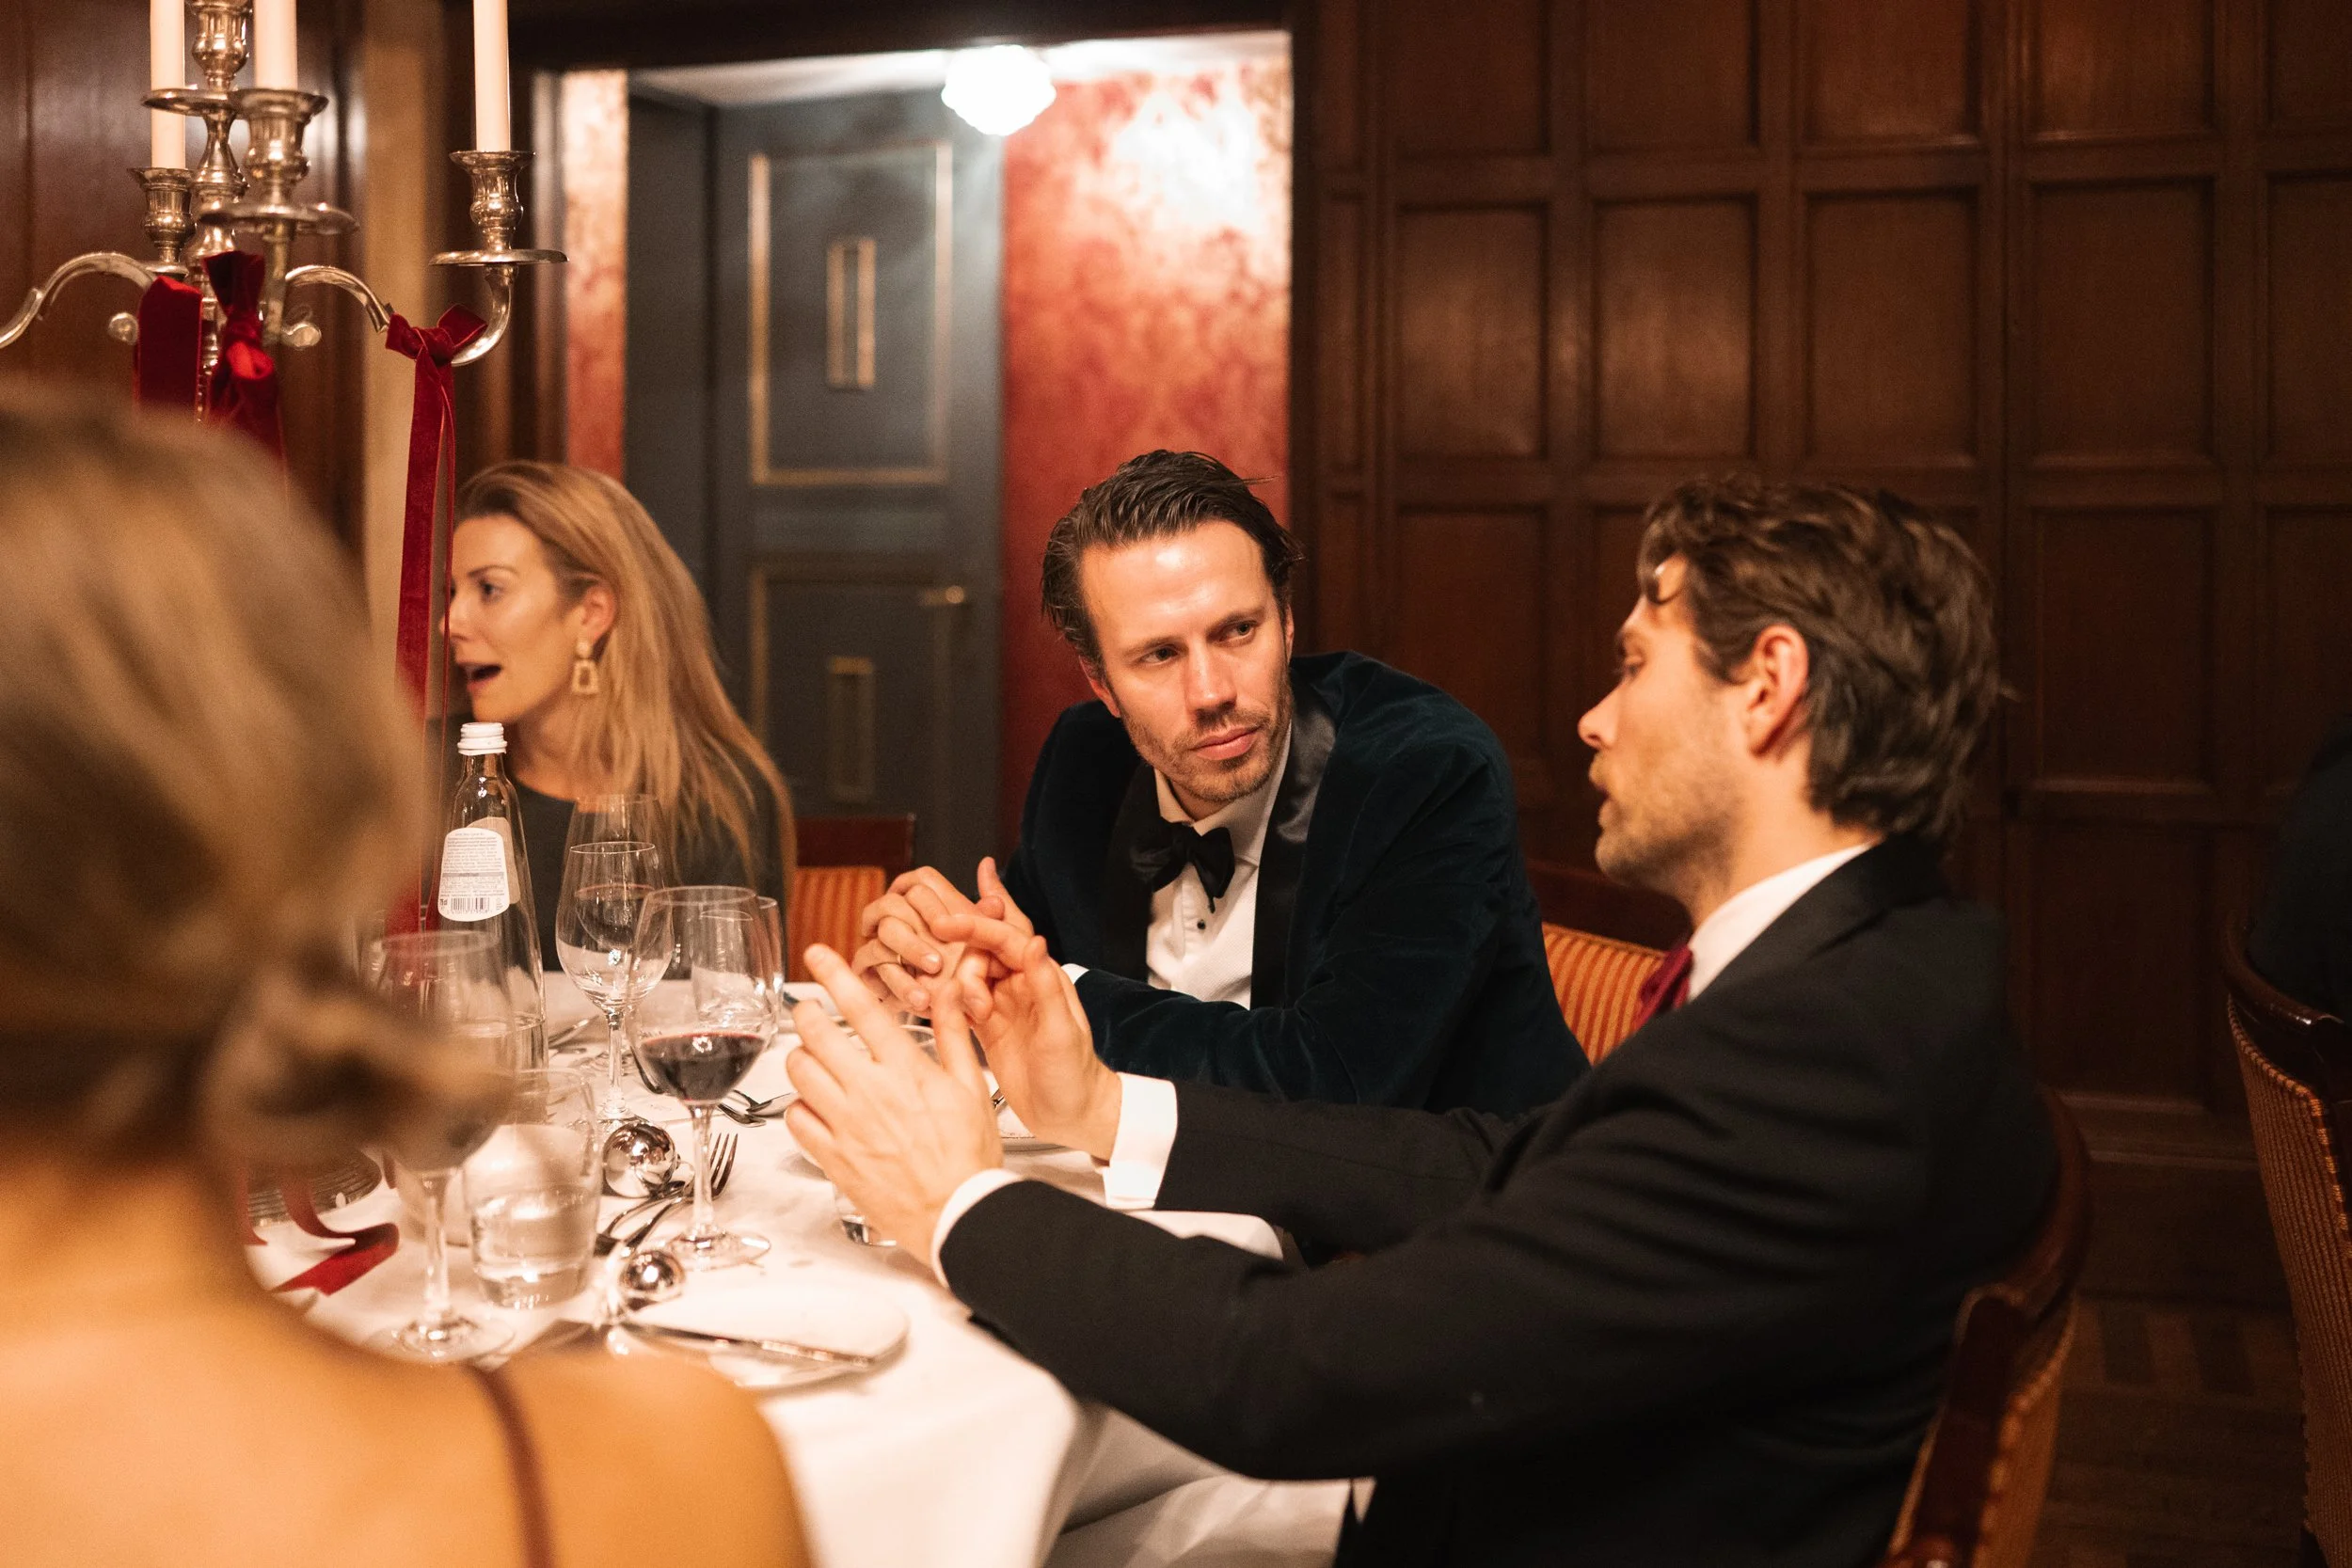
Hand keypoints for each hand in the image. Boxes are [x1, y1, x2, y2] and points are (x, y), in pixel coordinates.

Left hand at [785, 943, 1002, 1253]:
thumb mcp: (972, 1088)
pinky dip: (800, 1104)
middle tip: (811, 1010)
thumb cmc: (968, 1156)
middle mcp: (869, 1092)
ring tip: (815, 1058)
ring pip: (799, 1071)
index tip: (818, 955)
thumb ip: (953, 1036)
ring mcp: (846, 1125)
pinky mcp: (832, 1156)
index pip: (861, 1006)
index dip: (834, 973)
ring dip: (802, 1056)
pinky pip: (796, 1118)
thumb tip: (951, 993)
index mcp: (905, 1070)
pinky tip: (816, 1104)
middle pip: (815, 1033)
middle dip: (807, 1012)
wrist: (957, 1212)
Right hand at [850, 866, 1004, 1015]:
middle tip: (938, 964)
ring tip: (929, 992)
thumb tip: (988, 865)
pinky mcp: (868, 967)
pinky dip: (896, 984)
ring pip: (882, 934)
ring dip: (906, 960)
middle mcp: (902, 916)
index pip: (919, 881)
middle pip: (893, 904)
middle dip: (916, 938)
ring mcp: (882, 939)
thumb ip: (989, 912)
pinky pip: (868, 964)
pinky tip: (917, 1001)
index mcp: (932, 904)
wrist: (966, 1013)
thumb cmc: (983, 974)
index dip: (929, 901)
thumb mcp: (996, 946)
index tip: (943, 926)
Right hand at [940, 870, 1120, 1162]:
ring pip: (968, 977)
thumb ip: (1046, 986)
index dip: (975, 926)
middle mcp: (1021, 985)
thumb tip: (1035, 942)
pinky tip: (944, 1011)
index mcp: (1042, 976)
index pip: (1006, 939)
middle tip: (975, 1003)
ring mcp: (1001, 1005)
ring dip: (961, 990)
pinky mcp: (986, 1027)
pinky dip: (949, 1004)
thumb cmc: (1074, 1074)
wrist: (1069, 1115)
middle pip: (981, 953)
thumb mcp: (1061, 1030)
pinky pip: (959, 1003)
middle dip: (967, 966)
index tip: (944, 923)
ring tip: (976, 1018)